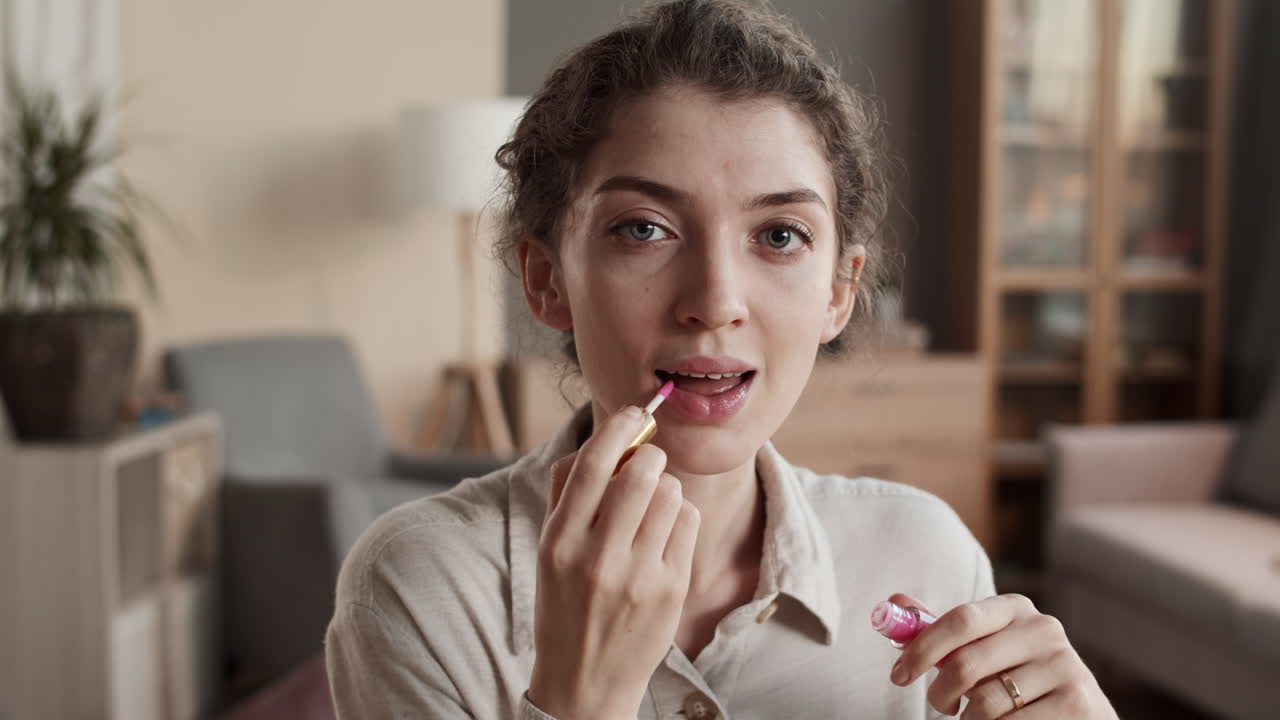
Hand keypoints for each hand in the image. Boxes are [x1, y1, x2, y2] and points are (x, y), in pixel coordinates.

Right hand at [527, 406, 699, 718]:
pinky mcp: (671, 589)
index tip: (632, 414)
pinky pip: (687, 523)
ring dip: (665, 487)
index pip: (590, 468)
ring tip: (652, 506)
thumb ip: (565, 494)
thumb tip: (597, 441)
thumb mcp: (548, 552)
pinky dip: (679, 515)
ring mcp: (638, 577)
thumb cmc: (564, 606)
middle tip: (648, 461)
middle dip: (650, 456)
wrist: (585, 682)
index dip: (616, 430)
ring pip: (669, 494)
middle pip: (639, 475)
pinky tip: (664, 533)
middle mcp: (597, 559)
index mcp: (559, 544)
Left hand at [887, 593, 1117, 718]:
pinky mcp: (1077, 703)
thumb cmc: (1017, 676)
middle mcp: (1044, 629)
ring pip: (986, 703)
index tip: (899, 675)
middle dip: (939, 693)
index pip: (960, 619)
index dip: (923, 648)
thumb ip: (941, 629)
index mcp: (1015, 608)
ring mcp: (1065, 666)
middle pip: (966, 664)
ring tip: (976, 717)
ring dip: (969, 718)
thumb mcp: (983, 647)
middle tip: (939, 706)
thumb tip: (894, 600)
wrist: (1079, 710)